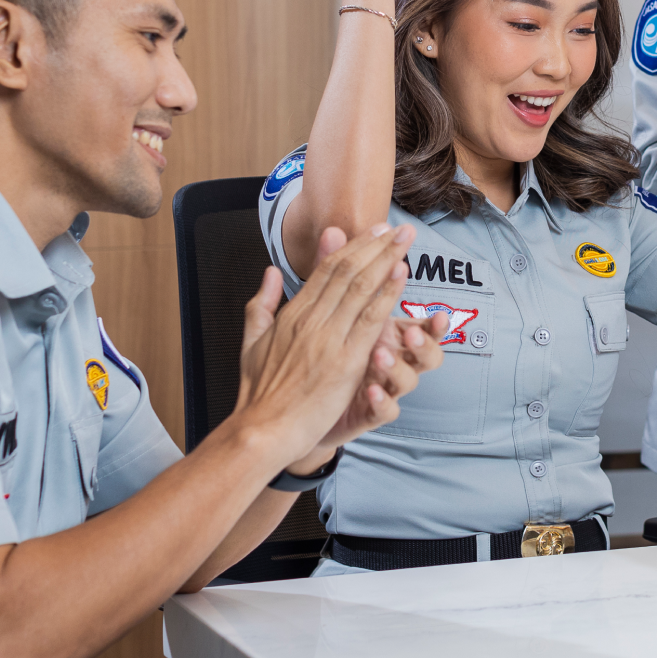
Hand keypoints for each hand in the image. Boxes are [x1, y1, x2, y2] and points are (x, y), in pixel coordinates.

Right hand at [231, 223, 418, 466]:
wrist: (262, 429)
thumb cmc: (258, 392)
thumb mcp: (251, 340)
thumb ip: (262, 303)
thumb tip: (271, 272)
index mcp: (291, 314)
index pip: (327, 270)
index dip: (353, 247)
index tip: (373, 231)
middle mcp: (310, 319)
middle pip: (347, 271)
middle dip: (375, 245)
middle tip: (398, 227)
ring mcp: (328, 338)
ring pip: (361, 288)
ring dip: (386, 260)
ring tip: (405, 241)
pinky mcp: (345, 361)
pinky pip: (370, 319)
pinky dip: (387, 294)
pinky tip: (401, 275)